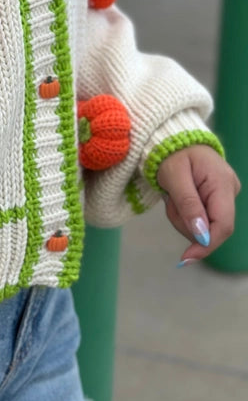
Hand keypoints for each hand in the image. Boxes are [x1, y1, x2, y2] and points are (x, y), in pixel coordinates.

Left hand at [156, 145, 240, 265]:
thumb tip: (201, 236)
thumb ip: (188, 205)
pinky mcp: (216, 200)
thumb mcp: (174, 177)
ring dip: (182, 218)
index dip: (207, 244)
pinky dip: (185, 214)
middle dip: (186, 224)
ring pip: (204, 226)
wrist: (172, 141)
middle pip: (213, 228)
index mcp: (222, 183)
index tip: (186, 258)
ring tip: (172, 196)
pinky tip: (178, 198)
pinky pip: (200, 218)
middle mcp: (230, 191)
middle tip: (169, 202)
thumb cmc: (171, 154)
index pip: (223, 224)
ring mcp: (225, 196)